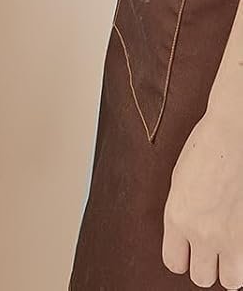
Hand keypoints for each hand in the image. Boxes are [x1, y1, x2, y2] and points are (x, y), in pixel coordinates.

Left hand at [164, 105, 242, 287]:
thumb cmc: (206, 148)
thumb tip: (185, 238)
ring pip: (230, 281)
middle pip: (201, 278)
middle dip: (206, 266)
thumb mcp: (179, 182)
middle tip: (211, 249)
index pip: (173, 263)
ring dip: (230, 268)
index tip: (188, 250)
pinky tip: (241, 239)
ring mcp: (231, 236)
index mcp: (178, 217)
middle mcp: (203, 232)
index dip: (182, 258)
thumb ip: (181, 214)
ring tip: (229, 248)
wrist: (234, 134)